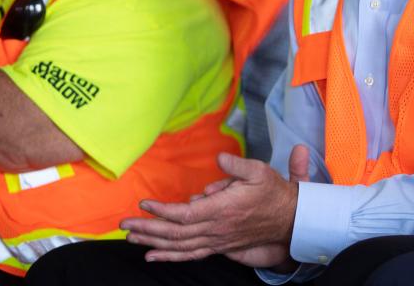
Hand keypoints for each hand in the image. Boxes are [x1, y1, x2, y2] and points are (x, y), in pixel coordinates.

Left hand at [121, 145, 310, 267]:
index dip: (162, 211)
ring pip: (179, 246)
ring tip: (131, 237)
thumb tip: (219, 158)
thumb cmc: (272, 192)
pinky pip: (190, 254)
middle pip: (175, 233)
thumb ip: (236, 164)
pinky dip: (170, 256)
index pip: (185, 214)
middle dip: (148, 228)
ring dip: (153, 242)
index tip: (144, 203)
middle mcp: (216, 229)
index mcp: (222, 209)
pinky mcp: (219, 246)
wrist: (288, 218)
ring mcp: (217, 240)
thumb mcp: (258, 171)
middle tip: (124, 223)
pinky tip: (153, 255)